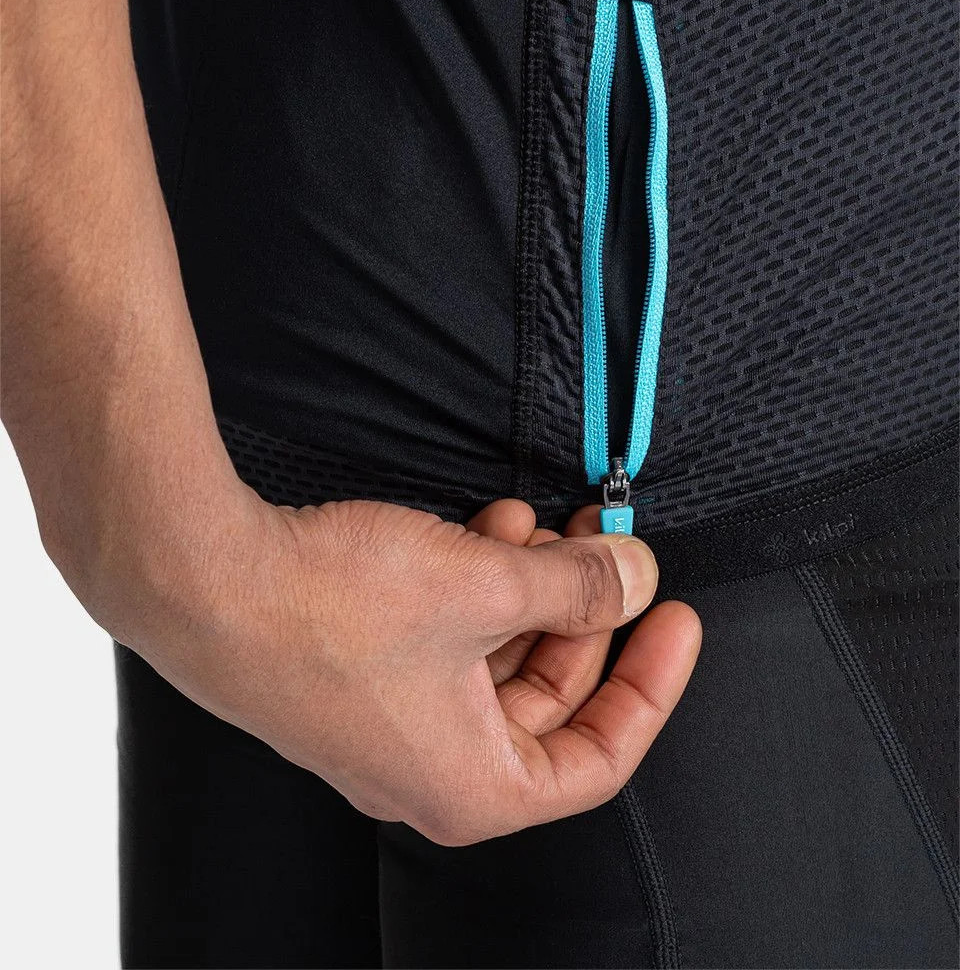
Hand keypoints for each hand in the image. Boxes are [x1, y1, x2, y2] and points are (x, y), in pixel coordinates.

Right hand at [119, 486, 699, 846]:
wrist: (203, 579)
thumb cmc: (329, 608)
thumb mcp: (484, 586)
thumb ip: (575, 586)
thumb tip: (636, 576)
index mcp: (473, 785)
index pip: (599, 757)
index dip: (652, 682)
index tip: (676, 616)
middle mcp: (431, 769)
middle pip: (548, 700)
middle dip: (583, 614)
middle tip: (608, 550)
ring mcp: (392, 722)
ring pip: (496, 660)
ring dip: (528, 590)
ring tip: (541, 523)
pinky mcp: (361, 674)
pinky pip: (448, 639)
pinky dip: (478, 587)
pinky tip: (487, 527)